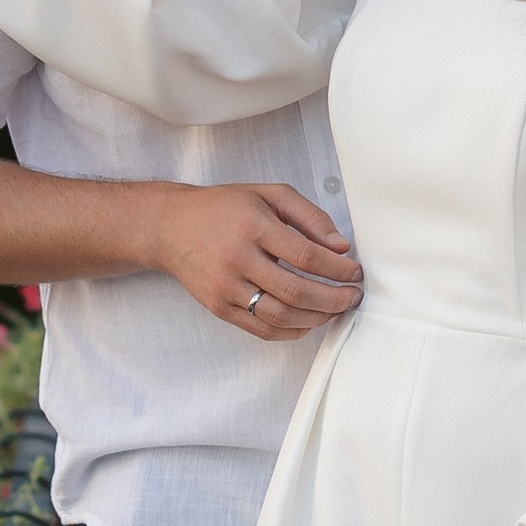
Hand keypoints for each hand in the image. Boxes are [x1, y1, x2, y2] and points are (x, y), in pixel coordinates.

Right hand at [147, 180, 361, 338]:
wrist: (170, 227)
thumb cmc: (224, 208)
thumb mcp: (269, 195)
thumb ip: (310, 216)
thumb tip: (341, 248)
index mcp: (253, 226)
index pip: (307, 256)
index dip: (338, 269)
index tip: (354, 272)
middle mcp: (238, 259)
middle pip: (297, 292)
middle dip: (335, 299)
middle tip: (353, 296)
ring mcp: (226, 288)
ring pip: (281, 316)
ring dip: (317, 318)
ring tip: (334, 310)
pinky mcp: (219, 308)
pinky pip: (262, 329)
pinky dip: (292, 331)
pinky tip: (307, 321)